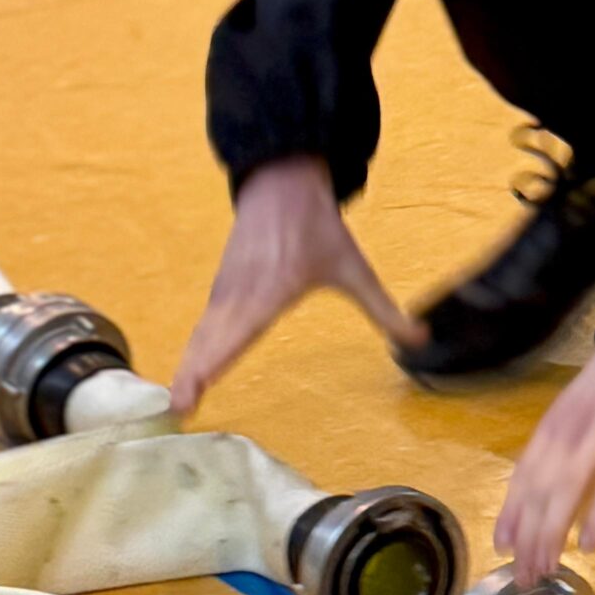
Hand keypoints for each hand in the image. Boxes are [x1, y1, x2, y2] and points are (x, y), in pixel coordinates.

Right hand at [171, 155, 422, 416]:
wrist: (282, 183)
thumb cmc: (317, 227)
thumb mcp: (354, 268)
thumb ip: (384, 310)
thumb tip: (420, 338)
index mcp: (271, 292)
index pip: (236, 336)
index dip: (211, 365)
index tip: (192, 392)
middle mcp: (241, 294)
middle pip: (209, 342)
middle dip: (191, 377)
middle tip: (175, 412)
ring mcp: (226, 289)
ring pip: (202, 335)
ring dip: (187, 367)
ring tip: (176, 401)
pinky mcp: (221, 287)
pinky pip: (204, 324)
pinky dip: (193, 349)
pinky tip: (187, 372)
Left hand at [494, 347, 594, 584]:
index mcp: (553, 427)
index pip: (523, 476)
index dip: (510, 512)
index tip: (501, 546)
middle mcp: (567, 434)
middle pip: (538, 491)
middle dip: (527, 536)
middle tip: (523, 575)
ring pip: (565, 491)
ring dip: (550, 533)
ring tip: (545, 567)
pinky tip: (588, 544)